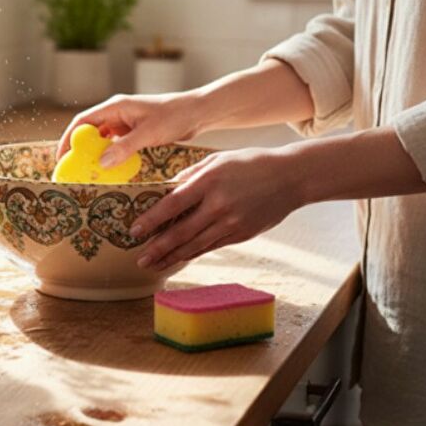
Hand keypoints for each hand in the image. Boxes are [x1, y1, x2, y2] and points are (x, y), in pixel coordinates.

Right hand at [55, 91, 205, 164]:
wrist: (197, 113)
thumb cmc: (174, 116)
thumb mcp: (148, 133)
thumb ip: (125, 148)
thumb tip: (102, 163)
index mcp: (115, 106)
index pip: (82, 121)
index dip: (69, 138)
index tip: (62, 157)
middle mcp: (117, 112)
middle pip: (89, 131)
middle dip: (79, 149)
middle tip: (72, 170)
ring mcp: (125, 122)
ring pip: (102, 139)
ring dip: (95, 154)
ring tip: (88, 172)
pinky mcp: (134, 131)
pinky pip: (116, 144)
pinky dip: (110, 156)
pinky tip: (110, 170)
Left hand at [131, 147, 303, 271]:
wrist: (290, 177)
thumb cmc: (251, 164)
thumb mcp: (218, 160)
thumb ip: (191, 175)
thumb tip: (167, 190)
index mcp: (209, 182)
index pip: (172, 205)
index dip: (151, 221)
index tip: (134, 231)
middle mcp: (219, 205)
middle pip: (181, 232)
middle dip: (157, 249)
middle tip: (139, 259)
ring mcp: (232, 223)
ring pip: (195, 246)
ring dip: (172, 258)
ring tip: (154, 265)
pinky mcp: (242, 234)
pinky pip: (211, 247)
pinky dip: (193, 254)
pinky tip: (179, 259)